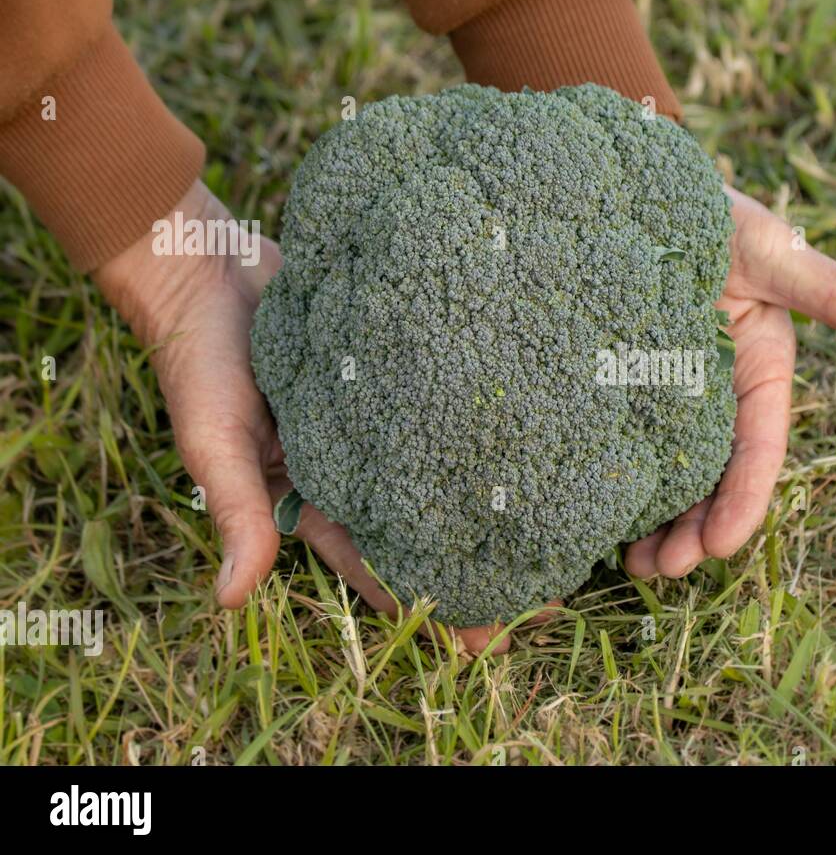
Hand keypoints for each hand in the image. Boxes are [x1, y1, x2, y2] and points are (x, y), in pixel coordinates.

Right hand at [93, 181, 509, 652]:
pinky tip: (532, 448)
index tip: (482, 641)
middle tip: (549, 599)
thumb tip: (231, 599)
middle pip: (428, 531)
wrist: (211, 268)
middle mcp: (356, 471)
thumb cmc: (202, 361)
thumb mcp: (216, 442)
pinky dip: (480, 435)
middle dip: (479, 568)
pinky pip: (444, 414)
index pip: (379, 568)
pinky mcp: (399, 376)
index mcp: (313, 501)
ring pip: (445, 475)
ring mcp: (380, 424)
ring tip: (558, 532)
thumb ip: (236, 513)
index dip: (427, 606)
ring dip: (492, 504)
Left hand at [623, 186, 835, 578]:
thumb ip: (830, 289)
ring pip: (667, 471)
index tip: (719, 548)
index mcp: (760, 367)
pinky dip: (616, 481)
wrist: (631, 186)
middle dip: (692, 529)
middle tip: (659, 572)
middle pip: (711, 475)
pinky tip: (593, 514)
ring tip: (628, 566)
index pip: (759, 448)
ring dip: (655, 522)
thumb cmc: (709, 208)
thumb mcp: (769, 248)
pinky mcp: (620, 384)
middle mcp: (717, 390)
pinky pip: (622, 442)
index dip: (743, 501)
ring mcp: (666, 391)